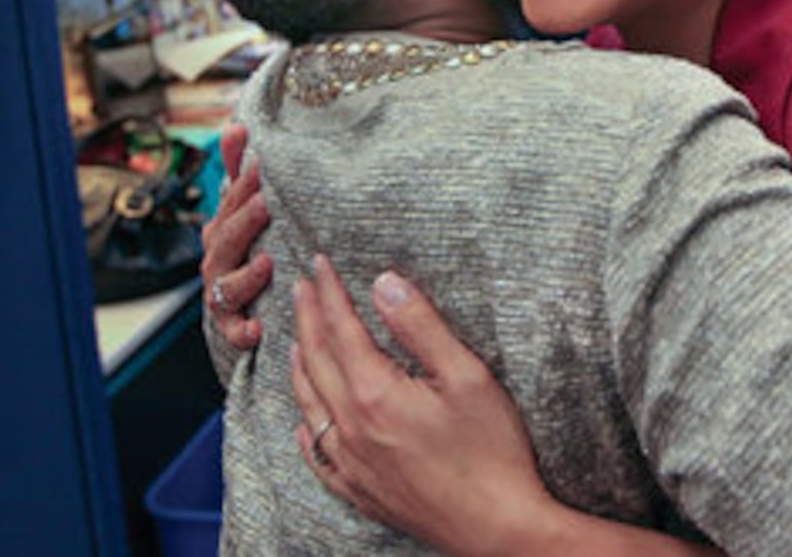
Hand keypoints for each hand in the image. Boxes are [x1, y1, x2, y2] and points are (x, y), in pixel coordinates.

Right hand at [200, 124, 273, 348]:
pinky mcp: (232, 327)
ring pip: (227, 285)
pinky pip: (234, 331)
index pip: (230, 203)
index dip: (243, 185)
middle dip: (243, 220)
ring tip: (267, 262)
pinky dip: (243, 331)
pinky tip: (257, 328)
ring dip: (246, 275)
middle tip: (265, 202)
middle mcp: (218, 261)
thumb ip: (241, 170)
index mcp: (223, 229)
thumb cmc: (246, 250)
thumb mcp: (243, 209)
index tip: (262, 166)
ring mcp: (223, 295)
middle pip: (226, 239)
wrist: (242, 310)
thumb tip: (238, 125)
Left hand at [291, 256, 554, 556]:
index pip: (341, 329)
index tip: (320, 262)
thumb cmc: (492, 452)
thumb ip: (421, 326)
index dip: (329, 292)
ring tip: (295, 339)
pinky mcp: (360, 491)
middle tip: (302, 287)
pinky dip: (306, 426)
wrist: (497, 529)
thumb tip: (384, 283)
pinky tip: (305, 418)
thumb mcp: (468, 376)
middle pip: (317, 361)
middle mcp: (352, 428)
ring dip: (299, 364)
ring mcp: (352, 464)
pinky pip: (317, 454)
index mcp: (376, 393)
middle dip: (307, 318)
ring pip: (310, 404)